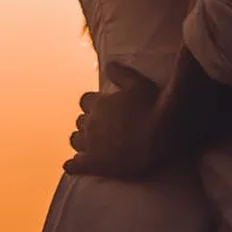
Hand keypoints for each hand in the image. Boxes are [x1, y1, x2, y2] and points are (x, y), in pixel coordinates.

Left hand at [63, 62, 166, 178]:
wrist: (161, 137)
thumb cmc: (153, 108)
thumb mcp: (139, 83)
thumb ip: (121, 73)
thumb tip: (108, 65)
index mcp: (99, 103)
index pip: (85, 101)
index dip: (94, 105)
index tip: (103, 108)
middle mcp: (90, 123)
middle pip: (80, 121)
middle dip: (89, 123)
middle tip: (104, 128)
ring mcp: (91, 145)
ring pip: (75, 140)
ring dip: (81, 141)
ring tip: (92, 145)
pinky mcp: (95, 164)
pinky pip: (75, 166)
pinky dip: (72, 165)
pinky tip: (71, 166)